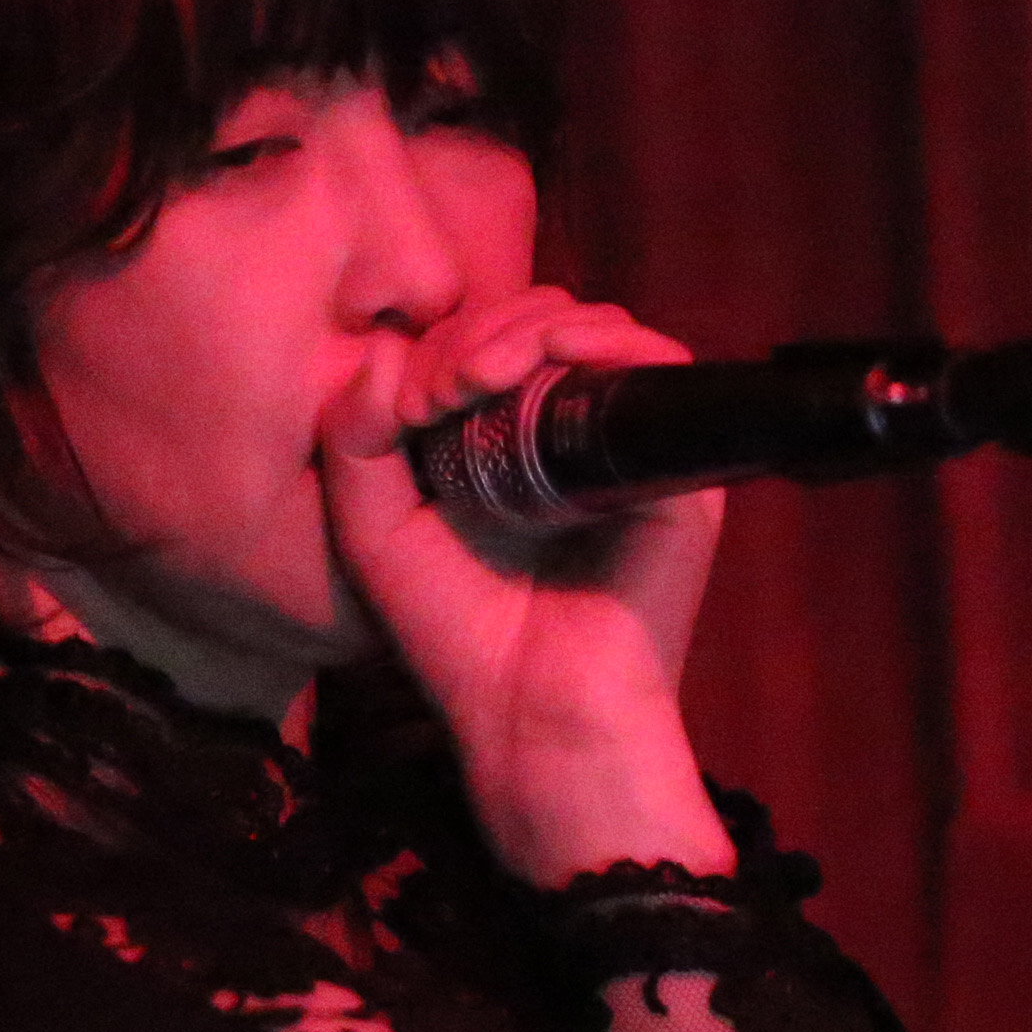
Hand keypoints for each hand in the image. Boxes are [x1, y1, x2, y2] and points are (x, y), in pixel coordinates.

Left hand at [314, 287, 733, 883]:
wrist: (529, 710)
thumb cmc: (453, 635)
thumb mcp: (373, 529)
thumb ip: (356, 435)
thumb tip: (385, 343)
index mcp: (497, 443)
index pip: (477, 345)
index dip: (439, 347)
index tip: (407, 400)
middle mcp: (565, 434)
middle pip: (532, 321)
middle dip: (478, 333)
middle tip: (441, 388)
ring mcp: (621, 443)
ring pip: (588, 326)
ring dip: (526, 330)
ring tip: (477, 379)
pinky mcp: (675, 460)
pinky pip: (657, 362)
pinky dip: (602, 340)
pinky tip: (547, 362)